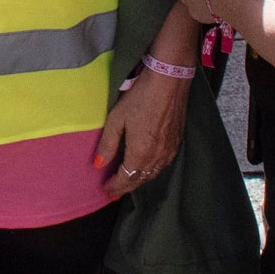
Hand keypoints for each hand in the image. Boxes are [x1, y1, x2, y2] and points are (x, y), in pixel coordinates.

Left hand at [93, 65, 190, 203]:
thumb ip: (107, 144)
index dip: (116, 187)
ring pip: (153, 174)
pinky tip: (146, 167)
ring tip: (128, 181)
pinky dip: (151, 171)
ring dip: (139, 180)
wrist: (169, 82)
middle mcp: (157, 157)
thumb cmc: (140, 98)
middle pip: (140, 180)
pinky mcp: (176, 142)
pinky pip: (162, 165)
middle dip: (126, 186)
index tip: (107, 191)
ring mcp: (169, 151)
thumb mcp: (117, 119)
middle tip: (115, 191)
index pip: (126, 179)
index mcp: (140, 154)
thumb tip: (98, 165)